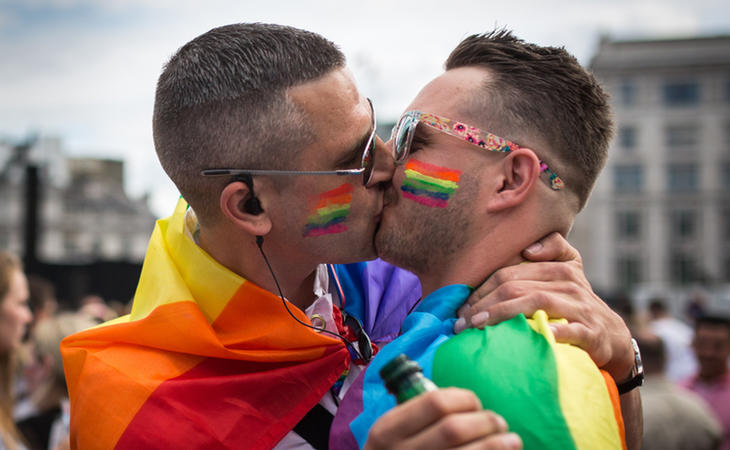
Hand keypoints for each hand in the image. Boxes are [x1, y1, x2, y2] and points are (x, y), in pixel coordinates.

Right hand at [364, 388, 520, 449]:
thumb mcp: (391, 433)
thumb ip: (416, 416)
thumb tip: (467, 402)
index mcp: (387, 430)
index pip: (435, 402)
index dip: (464, 398)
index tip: (474, 403)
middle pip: (454, 428)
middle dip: (485, 421)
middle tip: (498, 422)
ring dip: (498, 445)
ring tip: (512, 440)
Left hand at [455, 232, 633, 381]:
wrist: (612, 336)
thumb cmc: (576, 302)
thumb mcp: (568, 269)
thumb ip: (551, 249)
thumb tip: (528, 248)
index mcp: (558, 266)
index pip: (508, 273)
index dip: (480, 289)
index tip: (460, 308)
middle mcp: (569, 283)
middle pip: (516, 286)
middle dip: (483, 304)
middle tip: (461, 322)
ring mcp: (580, 307)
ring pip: (536, 302)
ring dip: (503, 314)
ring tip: (479, 327)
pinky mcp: (591, 332)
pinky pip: (570, 330)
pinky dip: (553, 331)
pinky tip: (535, 335)